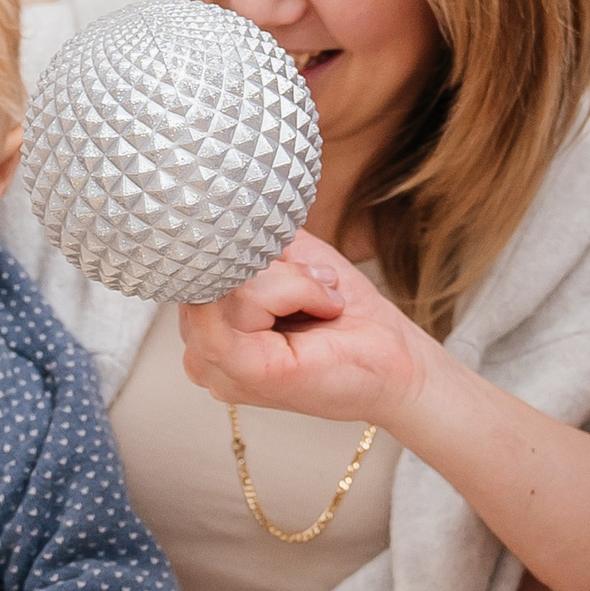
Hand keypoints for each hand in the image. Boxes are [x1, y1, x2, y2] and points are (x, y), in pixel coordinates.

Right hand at [177, 232, 445, 433]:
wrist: (394, 361)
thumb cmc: (345, 317)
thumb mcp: (291, 259)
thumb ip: (250, 242)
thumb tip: (225, 219)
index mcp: (204, 325)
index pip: (194, 260)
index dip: (239, 246)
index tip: (291, 260)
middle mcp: (199, 351)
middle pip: (208, 270)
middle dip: (273, 267)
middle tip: (320, 290)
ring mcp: (215, 366)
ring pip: (228, 285)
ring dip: (294, 281)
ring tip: (325, 303)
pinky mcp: (240, 371)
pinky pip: (238, 306)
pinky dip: (292, 292)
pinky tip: (322, 308)